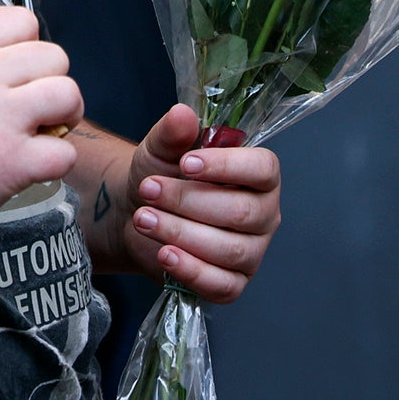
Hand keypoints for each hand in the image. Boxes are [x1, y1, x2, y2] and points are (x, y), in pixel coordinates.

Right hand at [0, 0, 82, 239]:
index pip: (22, 20)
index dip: (24, 42)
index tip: (12, 67)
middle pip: (54, 57)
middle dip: (48, 79)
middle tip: (31, 101)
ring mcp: (1, 122)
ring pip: (68, 96)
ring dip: (63, 114)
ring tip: (44, 126)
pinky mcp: (15, 162)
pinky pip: (64, 151)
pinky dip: (55, 159)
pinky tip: (33, 161)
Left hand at [100, 105, 282, 300]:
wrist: (135, 211)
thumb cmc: (160, 176)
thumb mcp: (160, 149)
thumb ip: (173, 132)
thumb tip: (182, 114)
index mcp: (258, 176)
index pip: (263, 169)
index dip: (227, 166)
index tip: (185, 163)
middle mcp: (263, 215)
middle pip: (241, 212)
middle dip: (188, 201)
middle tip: (148, 190)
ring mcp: (252, 253)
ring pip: (229, 249)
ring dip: (180, 232)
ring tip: (143, 218)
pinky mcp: (232, 284)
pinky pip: (222, 285)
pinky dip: (191, 270)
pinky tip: (164, 254)